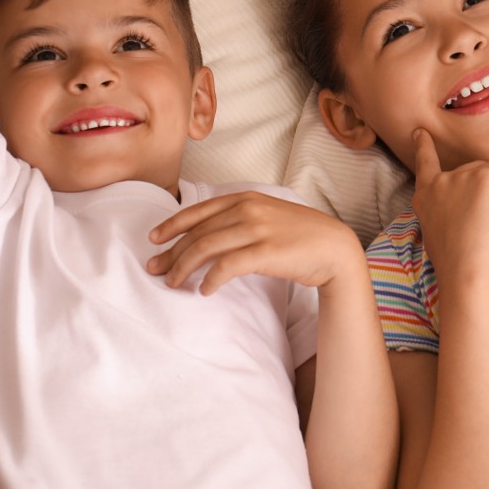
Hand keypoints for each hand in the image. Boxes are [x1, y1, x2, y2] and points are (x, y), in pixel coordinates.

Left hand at [146, 192, 365, 294]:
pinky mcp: (265, 252)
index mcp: (245, 198)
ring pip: (206, 248)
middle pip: (198, 232)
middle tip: (155, 269)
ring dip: (185, 268)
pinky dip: (211, 280)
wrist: (333, 247)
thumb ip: (240, 218)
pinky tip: (204, 290)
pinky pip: (228, 267)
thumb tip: (209, 235)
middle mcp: (247, 210)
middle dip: (172, 252)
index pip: (199, 211)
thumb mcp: (267, 215)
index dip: (172, 225)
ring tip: (174, 283)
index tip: (154, 239)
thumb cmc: (299, 234)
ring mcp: (257, 229)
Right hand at [410, 128, 488, 289]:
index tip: (420, 132)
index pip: (425, 163)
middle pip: (477, 172)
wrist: (468, 275)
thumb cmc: (460, 268)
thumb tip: (473, 210)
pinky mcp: (488, 176)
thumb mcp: (441, 236)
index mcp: (425, 197)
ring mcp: (464, 175)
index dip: (424, 146)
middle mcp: (441, 181)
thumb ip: (449, 214)